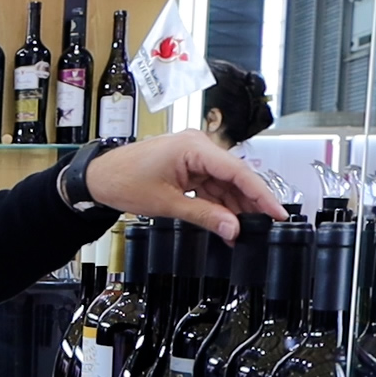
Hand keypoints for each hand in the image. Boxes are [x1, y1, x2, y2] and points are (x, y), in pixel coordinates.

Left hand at [83, 130, 284, 242]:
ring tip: (243, 230)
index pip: (238, 171)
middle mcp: (197, 146)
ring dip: (233, 206)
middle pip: (235, 176)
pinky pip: (211, 184)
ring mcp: (193, 155)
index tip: (277, 212)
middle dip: (249, 203)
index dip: (261, 194)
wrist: (98, 178)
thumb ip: (204, 216)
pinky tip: (226, 222)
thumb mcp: (168, 204)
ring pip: (224, 183)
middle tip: (265, 226)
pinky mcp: (187, 165)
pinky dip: (218, 203)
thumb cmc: (123, 181)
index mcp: (194, 147)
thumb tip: (232, 228)